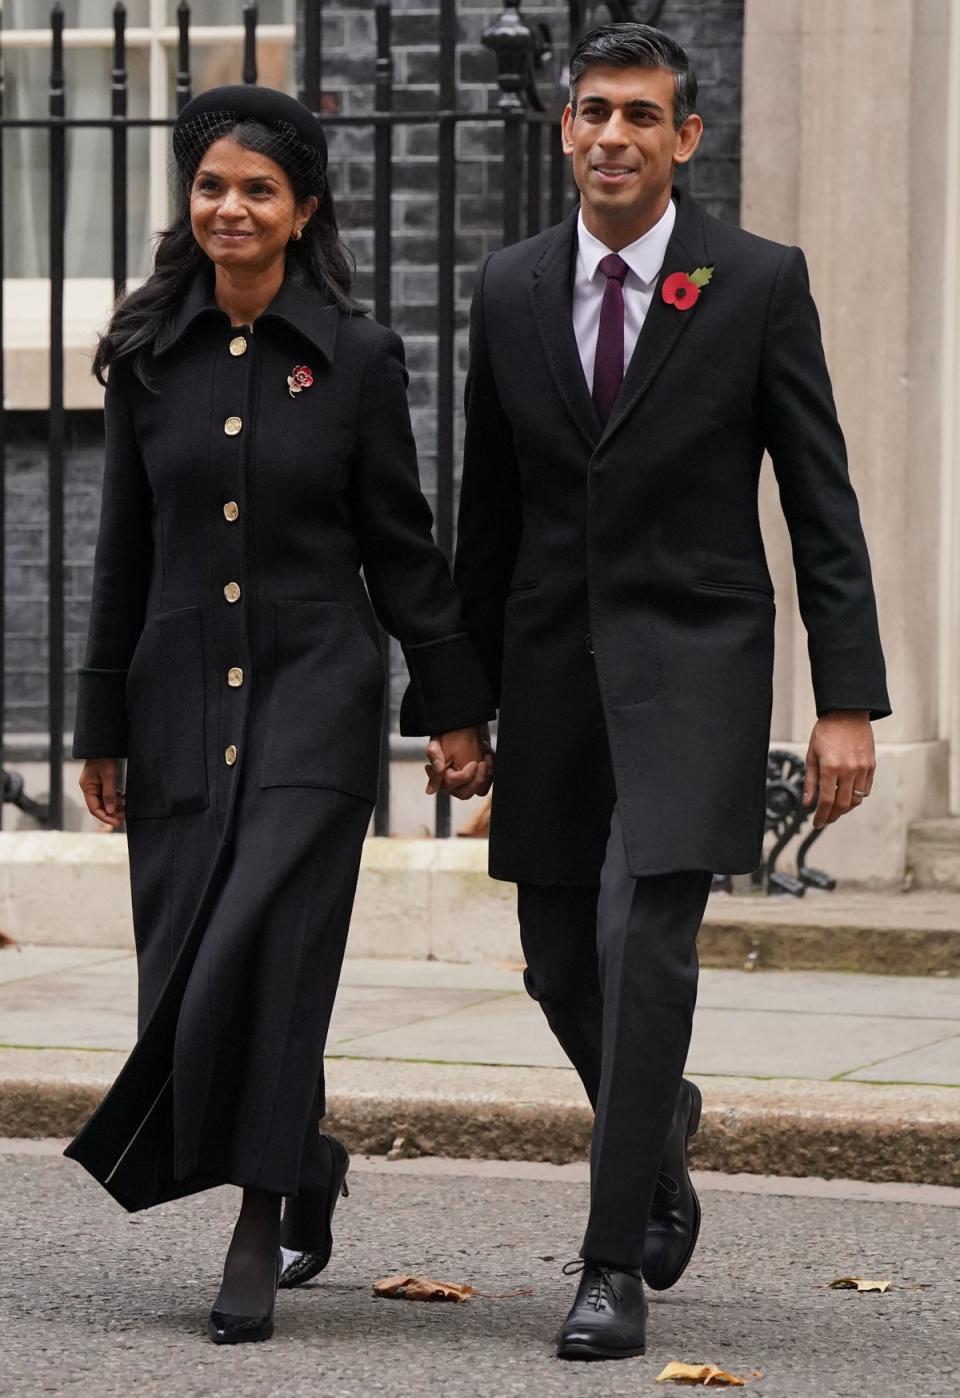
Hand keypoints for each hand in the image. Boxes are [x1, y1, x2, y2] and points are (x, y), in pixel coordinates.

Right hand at [79, 757, 124, 828]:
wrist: (105, 744)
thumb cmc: (105, 758)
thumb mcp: (109, 776)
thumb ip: (109, 794)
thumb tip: (110, 811)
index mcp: (87, 787)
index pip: (94, 808)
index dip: (105, 817)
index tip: (117, 822)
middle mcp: (90, 787)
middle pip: (99, 806)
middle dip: (111, 813)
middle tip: (124, 818)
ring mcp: (95, 785)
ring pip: (104, 801)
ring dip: (114, 807)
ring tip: (126, 810)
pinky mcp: (102, 781)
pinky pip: (108, 794)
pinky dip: (116, 798)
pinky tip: (124, 800)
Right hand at [424, 724, 493, 799]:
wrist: (467, 722)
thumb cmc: (450, 732)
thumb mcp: (438, 745)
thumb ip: (434, 763)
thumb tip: (430, 790)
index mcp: (441, 776)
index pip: (452, 785)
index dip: (464, 776)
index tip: (473, 763)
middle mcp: (454, 781)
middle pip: (465, 793)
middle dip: (477, 779)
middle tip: (482, 763)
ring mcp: (468, 779)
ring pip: (478, 790)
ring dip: (486, 775)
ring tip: (486, 757)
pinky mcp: (479, 775)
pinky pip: (488, 783)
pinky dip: (491, 771)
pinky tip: (488, 755)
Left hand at [803, 711, 874, 828]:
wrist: (847, 712)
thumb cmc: (825, 732)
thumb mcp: (811, 755)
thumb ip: (810, 781)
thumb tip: (808, 803)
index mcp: (830, 768)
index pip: (826, 801)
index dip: (821, 816)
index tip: (817, 824)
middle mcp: (848, 770)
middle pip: (843, 805)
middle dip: (833, 816)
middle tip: (825, 820)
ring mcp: (862, 768)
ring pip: (856, 799)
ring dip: (846, 808)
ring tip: (835, 809)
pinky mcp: (872, 765)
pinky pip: (866, 789)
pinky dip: (857, 796)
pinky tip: (848, 796)